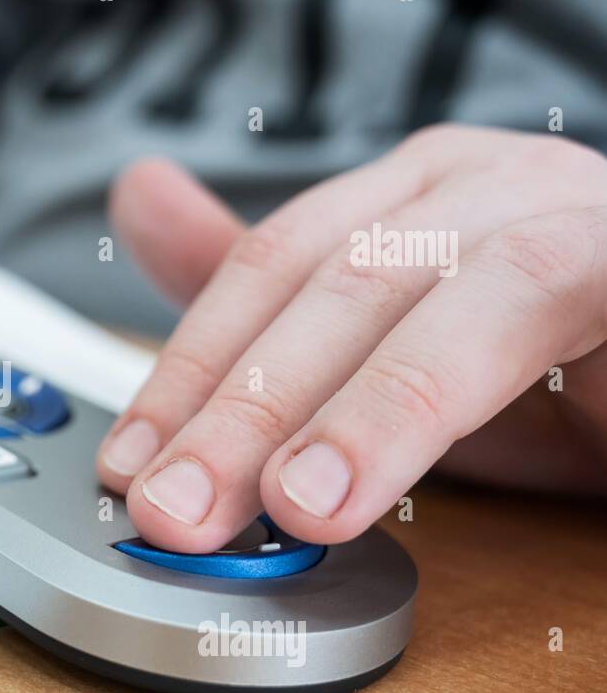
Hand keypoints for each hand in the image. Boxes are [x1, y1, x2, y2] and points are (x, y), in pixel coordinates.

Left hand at [97, 124, 606, 552]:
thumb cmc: (556, 365)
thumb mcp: (389, 360)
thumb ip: (273, 303)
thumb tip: (139, 198)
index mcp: (413, 194)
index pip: (269, 267)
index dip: (189, 371)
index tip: (129, 468)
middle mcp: (487, 183)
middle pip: (339, 282)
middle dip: (246, 407)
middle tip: (178, 509)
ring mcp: (576, 212)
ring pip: (453, 291)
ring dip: (368, 409)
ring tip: (300, 505)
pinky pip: (556, 304)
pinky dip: (469, 393)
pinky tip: (409, 467)